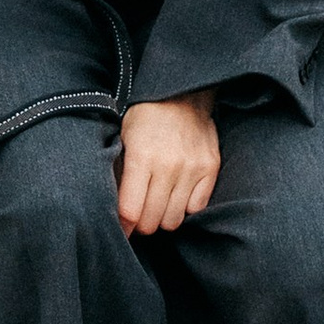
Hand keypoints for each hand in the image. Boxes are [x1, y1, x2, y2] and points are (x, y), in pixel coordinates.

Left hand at [116, 93, 221, 237]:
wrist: (181, 95)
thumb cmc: (145, 118)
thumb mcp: (122, 139)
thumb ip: (118, 173)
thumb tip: (113, 209)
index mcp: (141, 157)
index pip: (131, 210)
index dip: (123, 225)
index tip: (121, 229)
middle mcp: (168, 166)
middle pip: (152, 221)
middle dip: (141, 225)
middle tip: (139, 216)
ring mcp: (192, 169)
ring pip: (174, 219)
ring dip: (162, 218)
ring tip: (157, 207)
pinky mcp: (210, 169)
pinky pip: (197, 208)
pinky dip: (185, 208)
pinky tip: (177, 196)